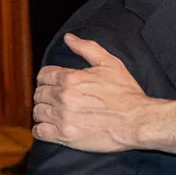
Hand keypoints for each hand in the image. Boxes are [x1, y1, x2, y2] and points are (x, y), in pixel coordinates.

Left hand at [33, 34, 175, 153]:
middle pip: (39, 94)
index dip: (49, 79)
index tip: (56, 85)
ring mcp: (63, 117)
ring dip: (45, 112)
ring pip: (38, 112)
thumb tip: (68, 38)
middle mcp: (63, 97)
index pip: (43, 75)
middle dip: (47, 96)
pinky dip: (42, 130)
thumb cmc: (126, 94)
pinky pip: (40, 132)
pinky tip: (52, 128)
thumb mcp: (110, 64)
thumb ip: (87, 48)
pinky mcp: (65, 136)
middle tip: (58, 101)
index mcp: (70, 78)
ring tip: (56, 115)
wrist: (137, 121)